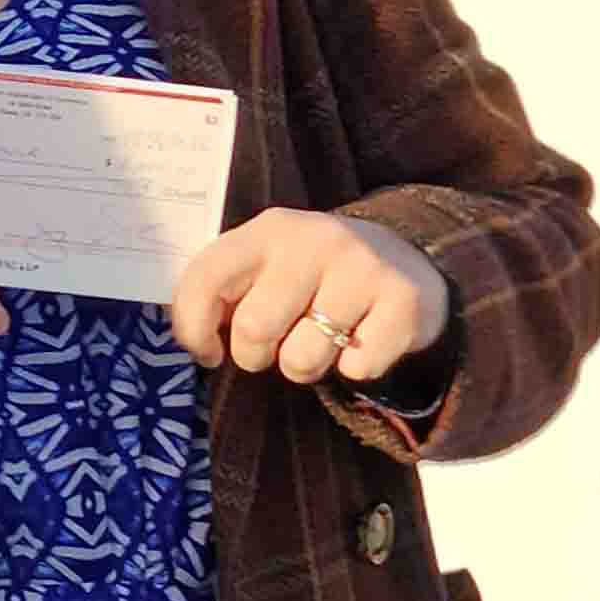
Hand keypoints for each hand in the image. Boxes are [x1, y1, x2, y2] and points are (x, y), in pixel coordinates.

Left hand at [169, 207, 449, 389]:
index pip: (205, 279)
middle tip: (277, 345)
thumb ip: (225, 291)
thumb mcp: (266, 265)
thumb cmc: (314, 274)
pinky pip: (356, 370)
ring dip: (306, 367)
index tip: (210, 351)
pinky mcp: (403, 300)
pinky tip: (363, 339)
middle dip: (257, 356)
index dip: (193, 329)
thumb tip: (200, 341)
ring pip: (303, 360)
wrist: (406, 258)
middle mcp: (314, 239)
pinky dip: (356, 369)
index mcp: (268, 230)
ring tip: (322, 341)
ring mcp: (361, 267)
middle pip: (254, 329)